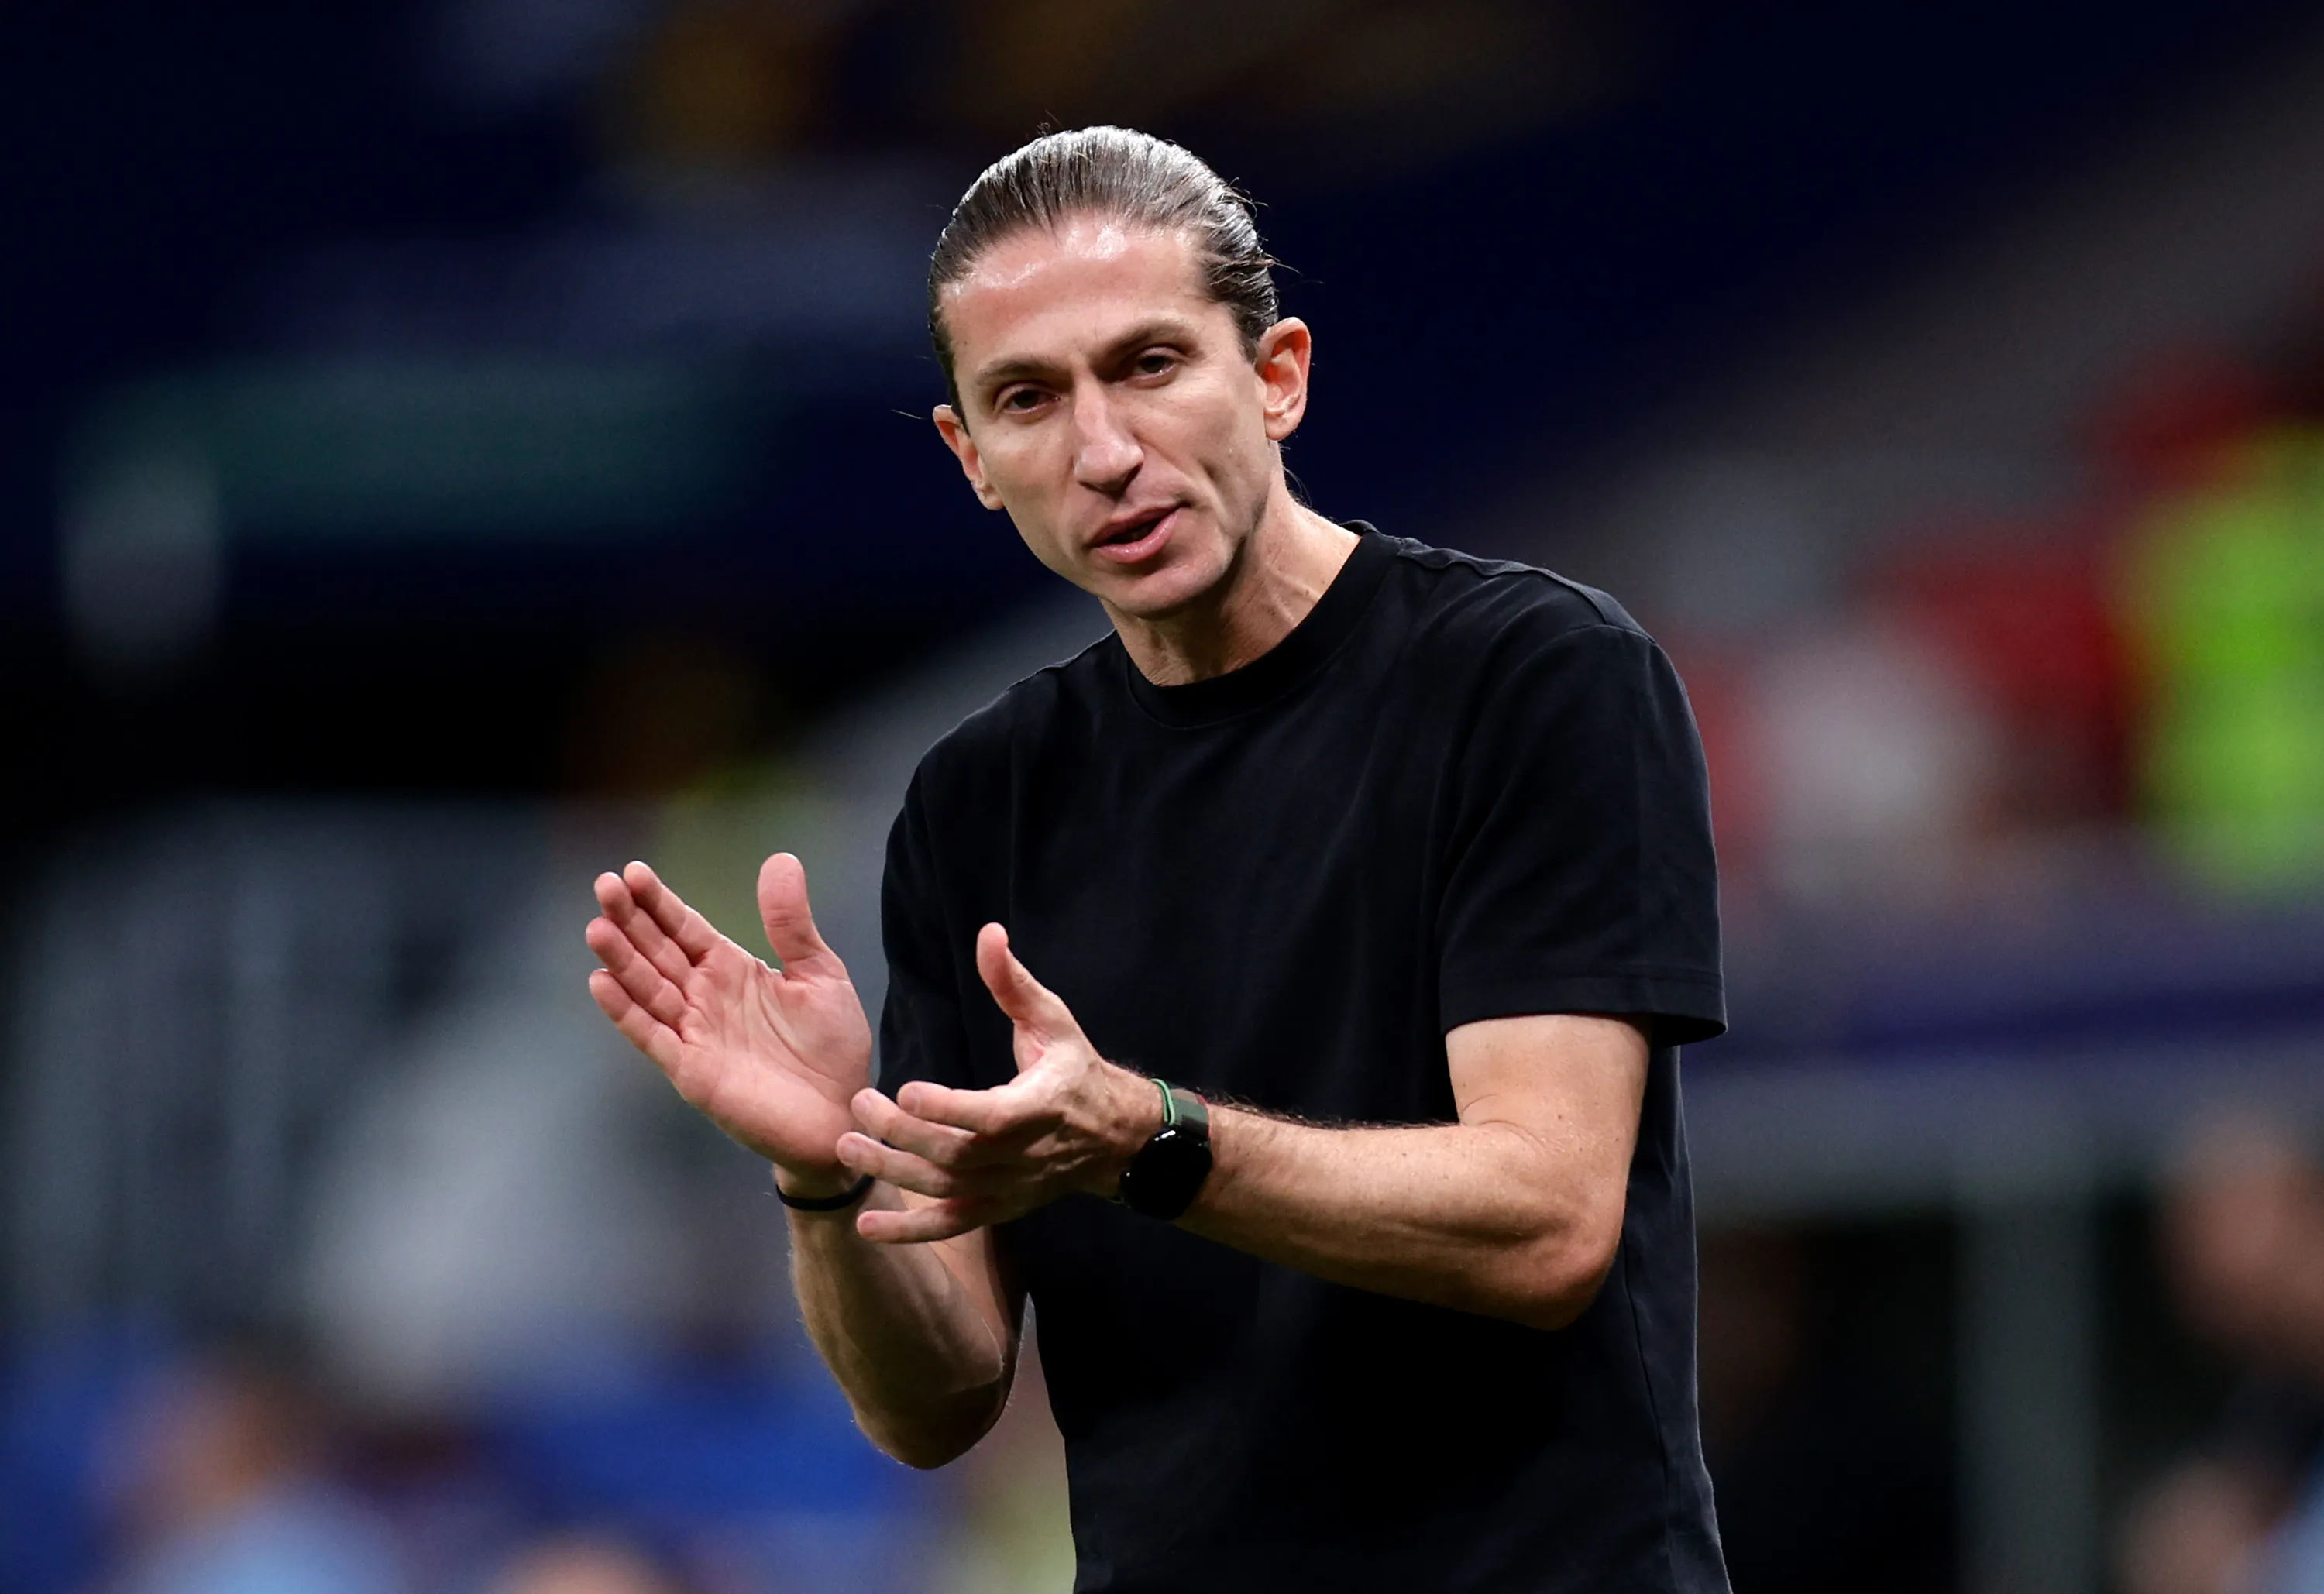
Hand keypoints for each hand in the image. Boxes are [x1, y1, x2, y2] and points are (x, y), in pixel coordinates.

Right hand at [586, 854, 872, 1190]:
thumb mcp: (819, 973)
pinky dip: (626, 1012)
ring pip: (648, 989)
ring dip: (621, 960)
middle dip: (630, 920)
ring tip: (597, 927)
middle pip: (658, 952)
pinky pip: (652, 1037)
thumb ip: (791, 923)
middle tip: (604, 885)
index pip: (685, 928)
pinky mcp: (693, 1071)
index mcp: (732, 970)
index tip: (631, 871)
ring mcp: (695, 1034)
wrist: (843, 1112)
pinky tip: (601, 983)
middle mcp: (705, 998)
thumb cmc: (832, 1047)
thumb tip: (779, 859)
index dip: (658, 902)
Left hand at [839, 923, 1159, 1242]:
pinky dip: (910, 1231)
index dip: (947, 1108)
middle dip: (902, 1134)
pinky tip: (866, 1226)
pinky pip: (951, 1226)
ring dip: (893, 1172)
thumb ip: (1014, 983)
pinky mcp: (998, 1209)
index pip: (990, 1117)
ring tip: (847, 1148)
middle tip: (859, 1104)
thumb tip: (988, 934)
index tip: (904, 1090)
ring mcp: (1009, 1189)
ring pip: (946, 1188)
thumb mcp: (1053, 1020)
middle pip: (956, 1154)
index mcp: (1039, 1107)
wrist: (1114, 1138)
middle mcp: (1023, 1155)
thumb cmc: (1075, 1071)